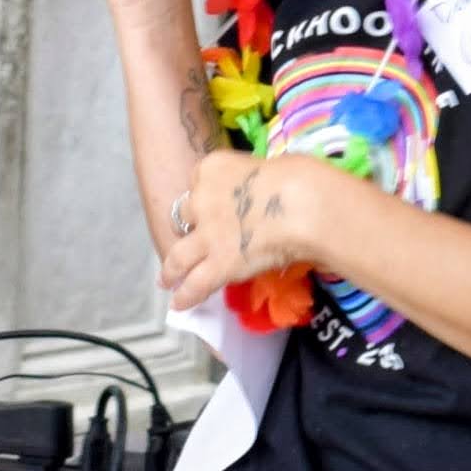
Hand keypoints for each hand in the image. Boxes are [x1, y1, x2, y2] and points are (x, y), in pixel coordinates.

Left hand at [159, 151, 322, 310]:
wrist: (305, 205)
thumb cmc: (301, 179)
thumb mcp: (268, 166)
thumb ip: (254, 181)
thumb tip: (262, 192)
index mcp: (213, 167)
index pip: (200, 181)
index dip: (208, 195)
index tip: (217, 203)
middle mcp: (201, 199)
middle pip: (185, 215)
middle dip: (189, 228)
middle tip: (193, 240)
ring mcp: (207, 234)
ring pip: (178, 256)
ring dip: (171, 270)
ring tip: (166, 280)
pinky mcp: (219, 264)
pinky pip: (195, 285)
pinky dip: (186, 296)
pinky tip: (179, 304)